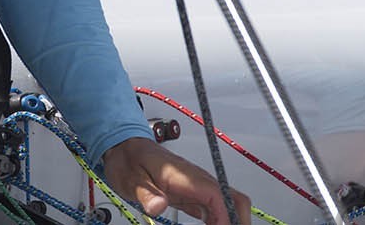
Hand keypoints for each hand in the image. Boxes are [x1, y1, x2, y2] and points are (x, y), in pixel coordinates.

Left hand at [102, 137, 250, 224]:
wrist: (126, 147)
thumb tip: (158, 206)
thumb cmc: (129, 160)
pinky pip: (216, 208)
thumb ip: (145, 193)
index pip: (217, 195)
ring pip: (229, 203)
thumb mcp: (130, 179)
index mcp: (185, 175)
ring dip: (230, 220)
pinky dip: (221, 221)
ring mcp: (198, 187)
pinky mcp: (193, 194)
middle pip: (234, 198)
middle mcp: (197, 180)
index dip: (225, 216)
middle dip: (238, 220)